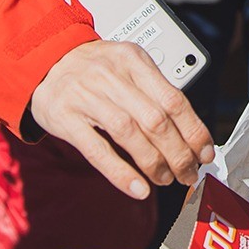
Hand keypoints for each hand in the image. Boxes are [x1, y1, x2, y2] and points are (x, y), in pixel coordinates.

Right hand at [28, 40, 214, 199]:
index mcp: (133, 61)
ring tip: (167, 179)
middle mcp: (112, 76)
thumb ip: (154, 90)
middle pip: (155, 120)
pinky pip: (97, 150)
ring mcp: (87, 97)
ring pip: (130, 134)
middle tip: (189, 173)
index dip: (194, 130)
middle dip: (178, 153)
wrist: (44, 60)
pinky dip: (121, 172)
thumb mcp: (127, 64)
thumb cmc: (93, 67)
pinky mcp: (65, 119)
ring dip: (154, 163)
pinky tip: (138, 188)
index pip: (173, 99)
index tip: (204, 153)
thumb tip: (189, 131)